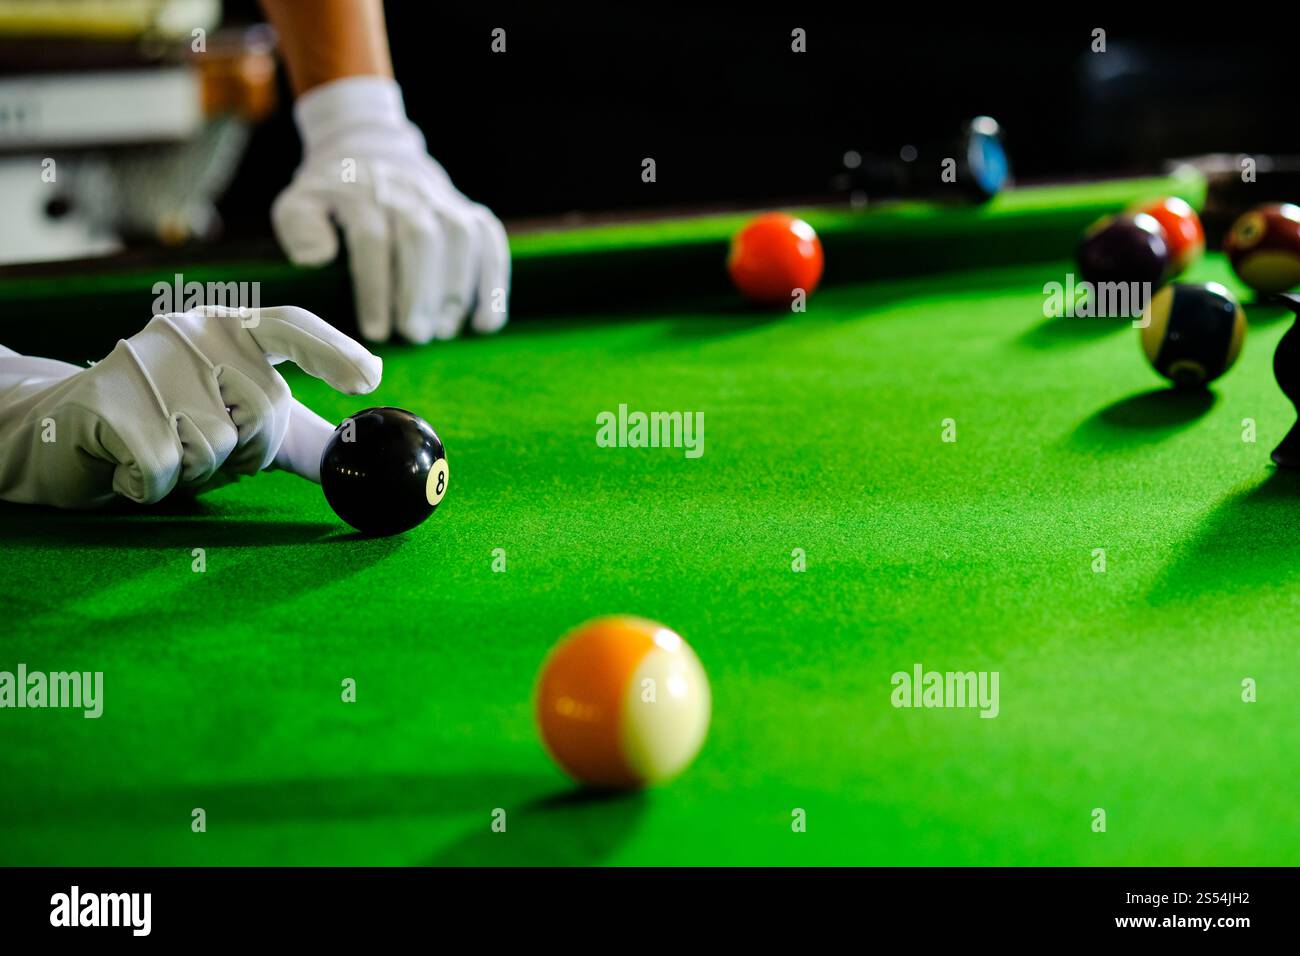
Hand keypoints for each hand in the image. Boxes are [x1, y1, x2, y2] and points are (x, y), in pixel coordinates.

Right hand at [0, 306, 379, 507]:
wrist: (60, 436)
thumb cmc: (162, 427)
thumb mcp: (232, 421)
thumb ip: (293, 433)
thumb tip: (357, 458)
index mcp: (225, 329)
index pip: (288, 326)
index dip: (331, 350)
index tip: (369, 378)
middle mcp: (188, 332)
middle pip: (265, 410)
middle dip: (246, 451)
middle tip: (200, 447)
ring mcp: (144, 361)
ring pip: (216, 447)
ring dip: (195, 472)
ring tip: (159, 451)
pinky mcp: (107, 401)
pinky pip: (166, 470)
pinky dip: (153, 486)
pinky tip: (128, 467)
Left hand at [271, 76, 510, 342]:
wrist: (371, 149)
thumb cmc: (332, 194)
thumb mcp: (300, 202)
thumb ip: (300, 228)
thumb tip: (317, 258)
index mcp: (362, 195)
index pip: (372, 241)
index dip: (376, 288)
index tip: (375, 331)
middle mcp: (408, 194)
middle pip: (421, 239)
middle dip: (420, 291)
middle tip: (415, 335)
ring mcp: (444, 201)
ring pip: (460, 239)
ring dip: (457, 288)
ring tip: (446, 331)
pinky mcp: (471, 212)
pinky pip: (491, 243)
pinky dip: (494, 282)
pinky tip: (486, 322)